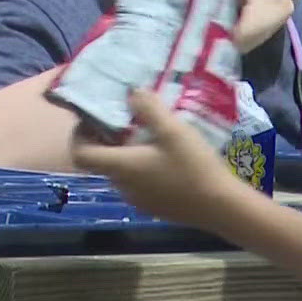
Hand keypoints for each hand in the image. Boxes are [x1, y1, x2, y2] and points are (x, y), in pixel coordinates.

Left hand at [72, 88, 242, 225]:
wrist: (222, 207)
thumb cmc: (193, 166)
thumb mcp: (173, 130)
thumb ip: (149, 108)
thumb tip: (131, 93)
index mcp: (121, 167)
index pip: (81, 154)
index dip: (79, 135)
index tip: (93, 118)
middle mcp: (123, 186)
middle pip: (101, 161)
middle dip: (106, 138)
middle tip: (125, 117)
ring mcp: (138, 200)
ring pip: (121, 171)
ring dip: (125, 151)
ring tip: (148, 132)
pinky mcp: (154, 206)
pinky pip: (137, 182)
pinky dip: (140, 166)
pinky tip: (165, 155)